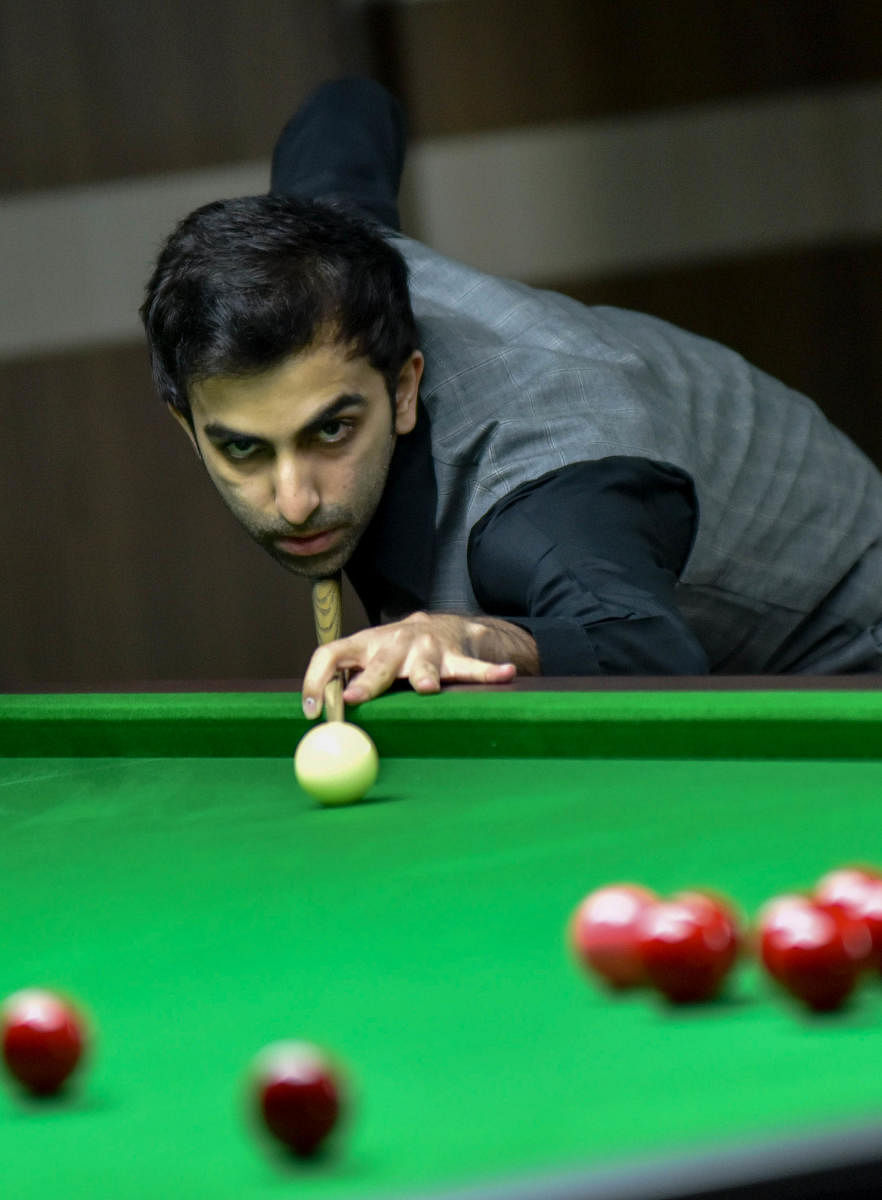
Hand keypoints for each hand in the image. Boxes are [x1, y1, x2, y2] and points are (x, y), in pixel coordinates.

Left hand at [301, 611, 537, 715]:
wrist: (441, 626)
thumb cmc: (393, 655)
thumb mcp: (365, 662)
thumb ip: (342, 689)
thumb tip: (314, 731)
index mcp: (363, 645)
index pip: (330, 654)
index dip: (316, 680)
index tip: (311, 711)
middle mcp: (393, 642)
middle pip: (379, 663)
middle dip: (368, 681)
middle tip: (356, 697)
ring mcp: (427, 648)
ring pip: (425, 664)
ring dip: (425, 676)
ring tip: (428, 688)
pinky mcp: (456, 657)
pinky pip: (472, 669)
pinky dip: (489, 673)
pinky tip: (504, 675)